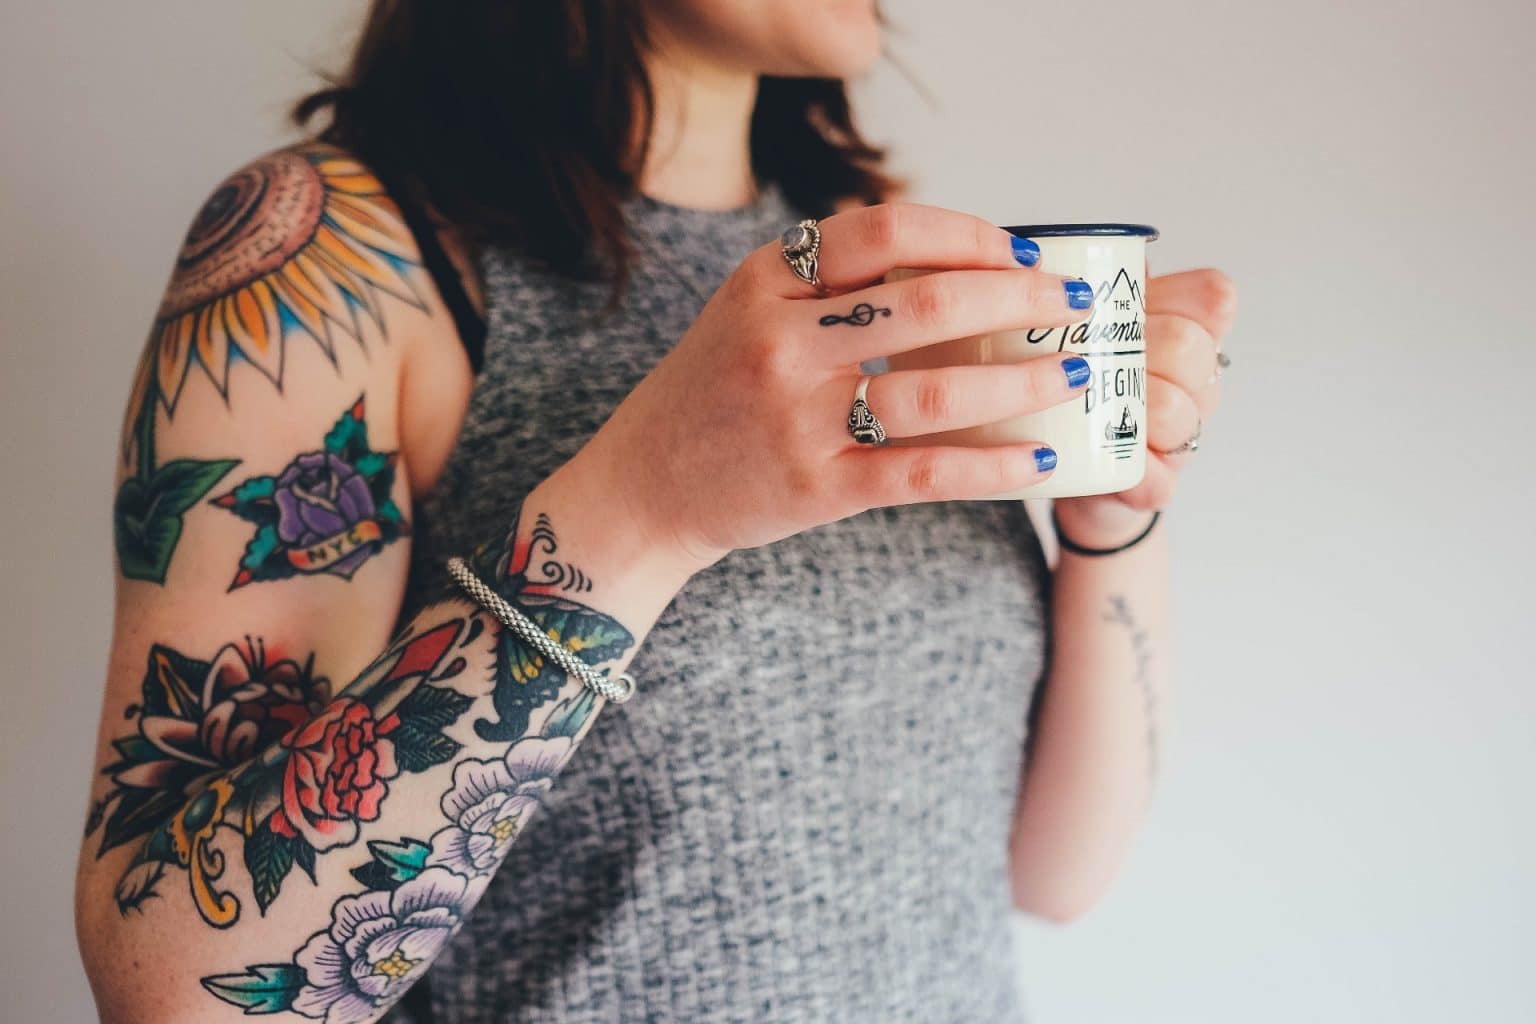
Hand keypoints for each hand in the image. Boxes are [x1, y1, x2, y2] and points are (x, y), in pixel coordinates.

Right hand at [573, 202, 1101, 573]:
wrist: (644, 488)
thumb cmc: (711, 394)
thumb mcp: (747, 311)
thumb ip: (828, 285)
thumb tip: (956, 265)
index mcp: (764, 282)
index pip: (885, 231)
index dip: (969, 234)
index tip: (1024, 252)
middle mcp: (780, 342)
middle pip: (927, 303)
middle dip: (1019, 300)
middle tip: (1074, 307)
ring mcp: (798, 418)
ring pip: (939, 389)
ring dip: (1024, 380)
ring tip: (1077, 372)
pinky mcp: (817, 487)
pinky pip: (925, 471)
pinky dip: (991, 466)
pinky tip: (1037, 459)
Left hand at [1053, 268, 1236, 546]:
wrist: (1065, 465)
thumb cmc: (1076, 379)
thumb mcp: (1082, 323)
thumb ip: (1083, 282)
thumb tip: (1064, 247)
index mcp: (1185, 332)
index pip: (1213, 298)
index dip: (1174, 300)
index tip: (1127, 309)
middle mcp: (1196, 383)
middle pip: (1190, 348)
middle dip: (1138, 351)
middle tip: (1089, 358)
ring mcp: (1182, 436)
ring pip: (1178, 411)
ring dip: (1133, 408)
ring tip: (1088, 406)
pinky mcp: (1157, 486)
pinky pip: (1160, 478)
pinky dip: (1134, 471)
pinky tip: (1111, 464)